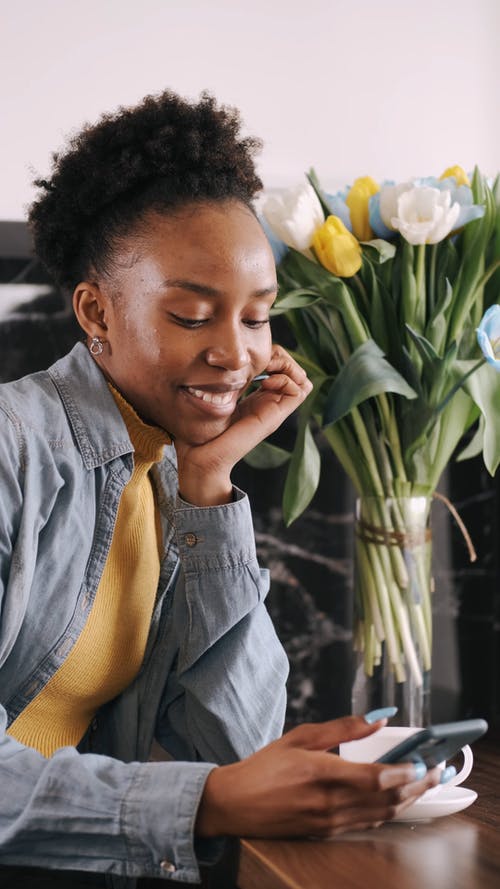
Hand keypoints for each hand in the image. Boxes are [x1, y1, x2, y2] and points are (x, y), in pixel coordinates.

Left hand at [175, 345, 311, 505]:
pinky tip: (264, 382)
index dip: (272, 356)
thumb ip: (227, 381)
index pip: (282, 368)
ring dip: (287, 366)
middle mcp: (270, 403)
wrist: (200, 456)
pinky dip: (286, 379)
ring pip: (302, 379)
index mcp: (258, 398)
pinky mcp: (275, 417)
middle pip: (296, 371)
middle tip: (262, 361)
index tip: (252, 358)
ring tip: (266, 369)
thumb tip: (229, 359)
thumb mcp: (216, 395)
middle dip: (282, 358)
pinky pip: (299, 391)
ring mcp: (274, 410)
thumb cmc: (201, 429)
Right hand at [195, 716, 440, 837]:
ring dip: (407, 801)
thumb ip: (342, 728)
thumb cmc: (263, 767)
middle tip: (435, 772)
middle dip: (416, 786)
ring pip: (381, 814)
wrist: (234, 804)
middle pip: (387, 799)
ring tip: (423, 785)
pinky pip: (366, 823)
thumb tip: (377, 719)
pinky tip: (395, 801)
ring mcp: (329, 821)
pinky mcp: (326, 832)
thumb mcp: (301, 737)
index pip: (377, 777)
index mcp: (322, 773)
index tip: (423, 760)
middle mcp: (329, 802)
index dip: (405, 771)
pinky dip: (387, 812)